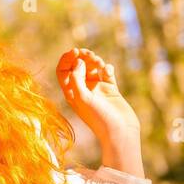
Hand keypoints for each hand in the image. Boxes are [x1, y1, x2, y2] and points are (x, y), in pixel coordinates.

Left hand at [56, 48, 143, 174]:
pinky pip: (107, 73)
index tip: (76, 52)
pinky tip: (108, 70)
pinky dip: (107, 68)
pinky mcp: (111, 90)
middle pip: (78, 66)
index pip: (63, 71)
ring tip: (100, 64)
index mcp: (71, 93)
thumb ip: (76, 78)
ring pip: (93, 68)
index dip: (67, 59)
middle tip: (91, 55)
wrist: (120, 132)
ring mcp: (97, 90)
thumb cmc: (98, 118)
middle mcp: (83, 90)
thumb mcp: (82, 98)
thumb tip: (78, 61)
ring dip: (96, 61)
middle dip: (84, 57)